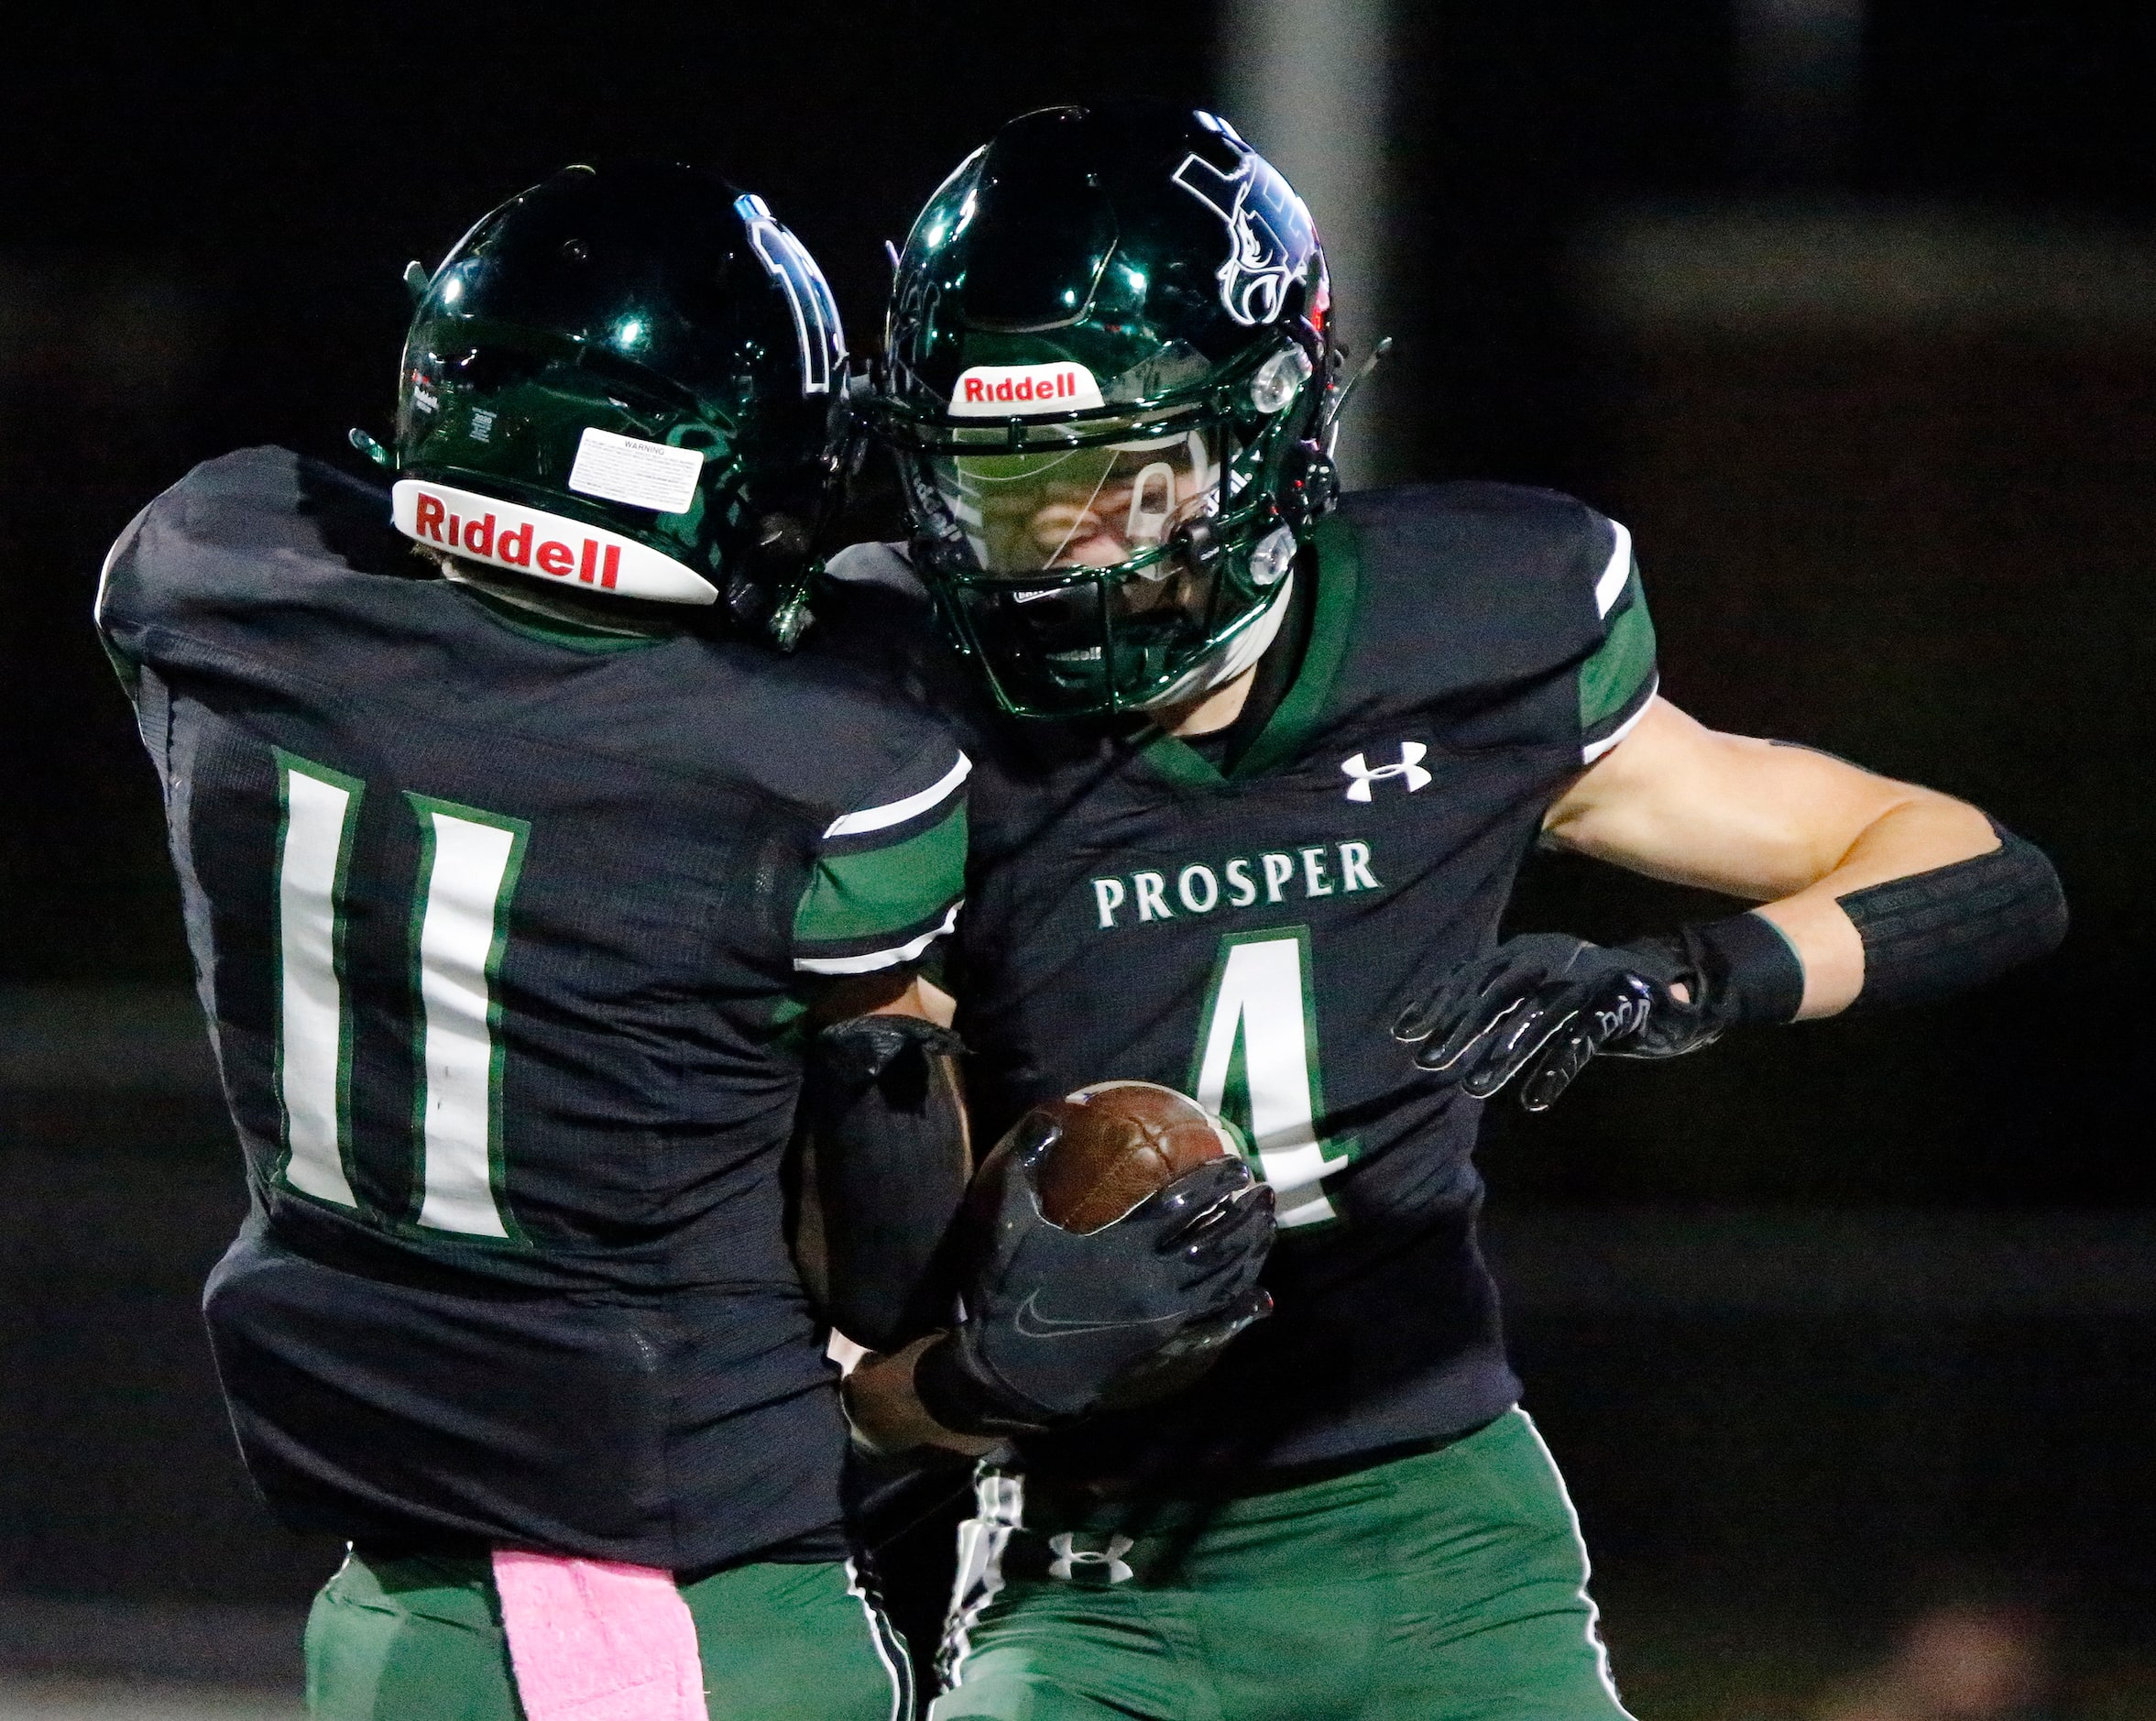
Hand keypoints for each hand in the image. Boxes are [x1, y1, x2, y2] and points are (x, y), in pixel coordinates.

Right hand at [914, 1114, 1274, 1435]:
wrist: (1010, 1370)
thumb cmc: (1010, 1290)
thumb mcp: (1007, 1221)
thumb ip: (1024, 1162)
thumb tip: (1048, 1117)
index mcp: (1122, 1245)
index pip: (1183, 1204)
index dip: (1214, 1182)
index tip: (1237, 1163)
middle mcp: (1151, 1279)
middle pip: (1216, 1241)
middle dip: (1246, 1214)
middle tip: (1266, 1191)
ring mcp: (1159, 1314)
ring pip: (1221, 1279)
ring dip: (1250, 1251)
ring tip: (1269, 1227)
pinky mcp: (1158, 1342)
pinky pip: (1212, 1319)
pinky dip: (1238, 1302)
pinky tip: (1258, 1293)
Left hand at [1394, 932, 1721, 1110]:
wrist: (1659, 985)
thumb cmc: (1580, 992)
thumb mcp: (1530, 990)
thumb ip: (1491, 1003)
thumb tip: (1433, 1032)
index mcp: (1524, 950)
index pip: (1470, 975)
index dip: (1436, 1002)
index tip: (1403, 1033)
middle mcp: (1550, 958)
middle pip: (1495, 995)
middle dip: (1458, 1029)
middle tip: (1428, 1063)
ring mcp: (1583, 981)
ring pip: (1534, 1020)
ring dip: (1502, 1055)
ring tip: (1473, 1088)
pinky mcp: (1615, 1008)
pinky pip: (1579, 1043)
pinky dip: (1554, 1072)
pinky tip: (1534, 1101)